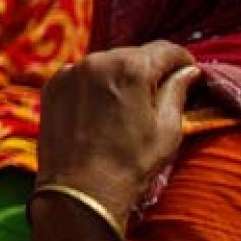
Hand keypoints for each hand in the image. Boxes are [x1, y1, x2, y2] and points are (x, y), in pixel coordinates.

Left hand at [38, 41, 202, 223]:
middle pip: (133, 55)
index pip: (165, 50)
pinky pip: (82, 77)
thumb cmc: (130, 163)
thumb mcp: (167, 129)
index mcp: (130, 67)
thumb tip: (189, 72)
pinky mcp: (51, 87)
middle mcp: (96, 61)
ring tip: (126, 107)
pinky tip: (100, 111)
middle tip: (158, 95)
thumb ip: (177, 92)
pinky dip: (94, 86)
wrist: (81, 190)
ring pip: (106, 64)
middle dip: (149, 70)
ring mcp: (69, 73)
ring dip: (119, 77)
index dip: (182, 61)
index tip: (188, 73)